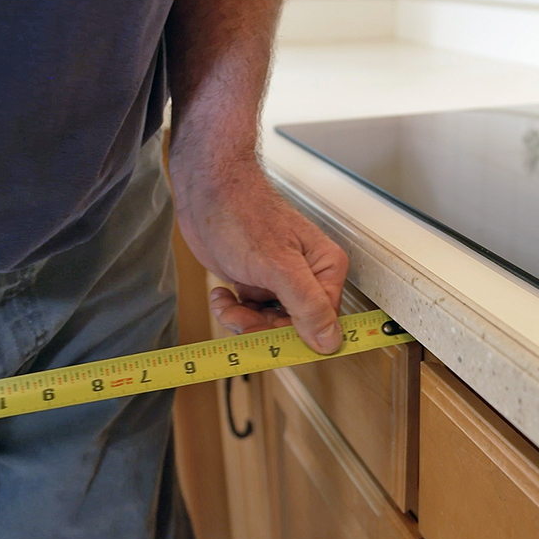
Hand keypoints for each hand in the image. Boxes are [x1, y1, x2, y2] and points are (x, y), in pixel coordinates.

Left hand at [174, 157, 348, 353]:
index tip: (272, 345)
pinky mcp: (257, 282)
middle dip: (262, 329)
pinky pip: (250, 313)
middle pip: (295, 328)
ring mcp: (281, 282)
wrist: (207, 192)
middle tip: (240, 319)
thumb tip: (331, 340)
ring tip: (227, 304)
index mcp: (325, 270)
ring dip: (243, 320)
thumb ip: (307, 305)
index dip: (296, 339)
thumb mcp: (278, 266)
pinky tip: (222, 294)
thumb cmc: (242, 213)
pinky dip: (232, 310)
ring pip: (269, 324)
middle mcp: (308, 278)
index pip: (323, 323)